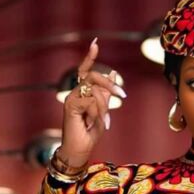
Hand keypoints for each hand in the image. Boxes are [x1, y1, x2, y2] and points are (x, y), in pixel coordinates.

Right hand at [59, 38, 126, 166]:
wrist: (80, 150)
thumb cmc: (90, 132)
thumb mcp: (103, 111)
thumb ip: (106, 94)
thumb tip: (113, 74)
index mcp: (83, 92)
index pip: (85, 71)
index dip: (90, 57)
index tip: (95, 43)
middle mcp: (75, 93)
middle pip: (94, 77)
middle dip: (109, 85)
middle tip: (123, 95)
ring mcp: (71, 98)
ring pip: (95, 91)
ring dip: (104, 107)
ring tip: (103, 122)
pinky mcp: (70, 106)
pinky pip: (91, 102)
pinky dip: (97, 113)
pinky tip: (94, 124)